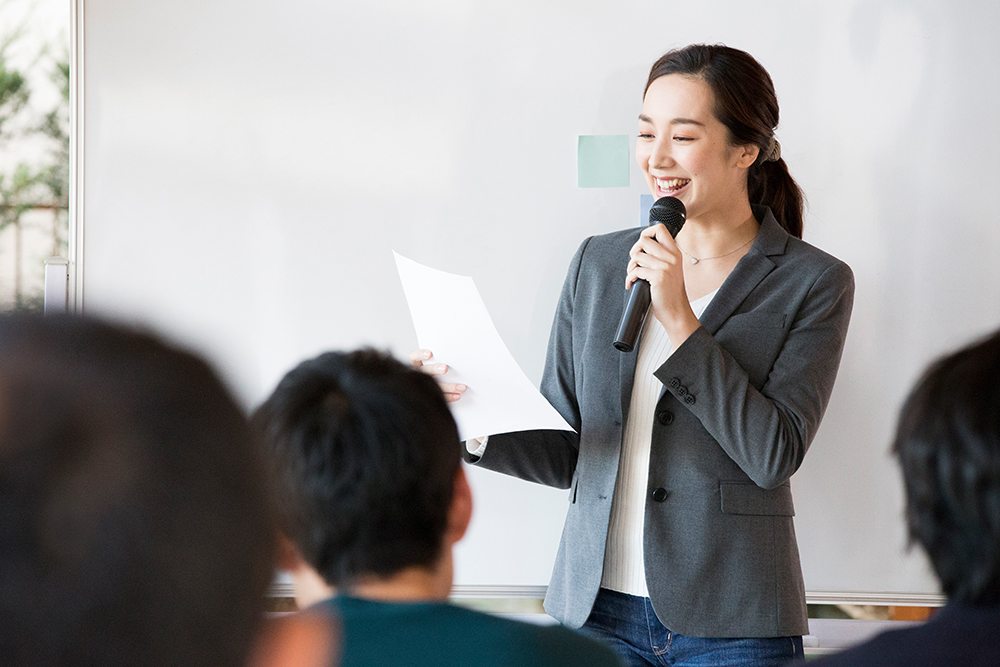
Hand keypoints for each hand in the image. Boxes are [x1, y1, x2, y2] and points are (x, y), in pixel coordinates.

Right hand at [409, 349, 466, 401]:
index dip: (420, 355)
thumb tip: (453, 357)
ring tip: (460, 387)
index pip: (414, 357)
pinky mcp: (429, 396)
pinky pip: (438, 397)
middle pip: (424, 370)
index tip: (429, 354)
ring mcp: (423, 386)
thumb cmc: (437, 369)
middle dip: (434, 369)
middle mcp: (418, 374)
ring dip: (449, 386)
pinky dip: (449, 396)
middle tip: (445, 368)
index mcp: (417, 364)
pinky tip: (457, 395)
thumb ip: (441, 360)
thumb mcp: (437, 363)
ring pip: (433, 386)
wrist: (434, 389)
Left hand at [627, 224, 698, 343]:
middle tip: (635, 263)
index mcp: (675, 253)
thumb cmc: (670, 292)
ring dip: (630, 267)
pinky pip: (636, 271)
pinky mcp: (658, 277)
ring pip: (637, 256)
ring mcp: (666, 266)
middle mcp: (672, 257)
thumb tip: (641, 246)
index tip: (641, 245)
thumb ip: (660, 256)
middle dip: (634, 251)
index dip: (646, 233)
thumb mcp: (671, 269)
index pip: (660, 229)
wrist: (676, 311)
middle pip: (643, 240)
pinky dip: (630, 278)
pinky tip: (632, 284)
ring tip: (634, 275)